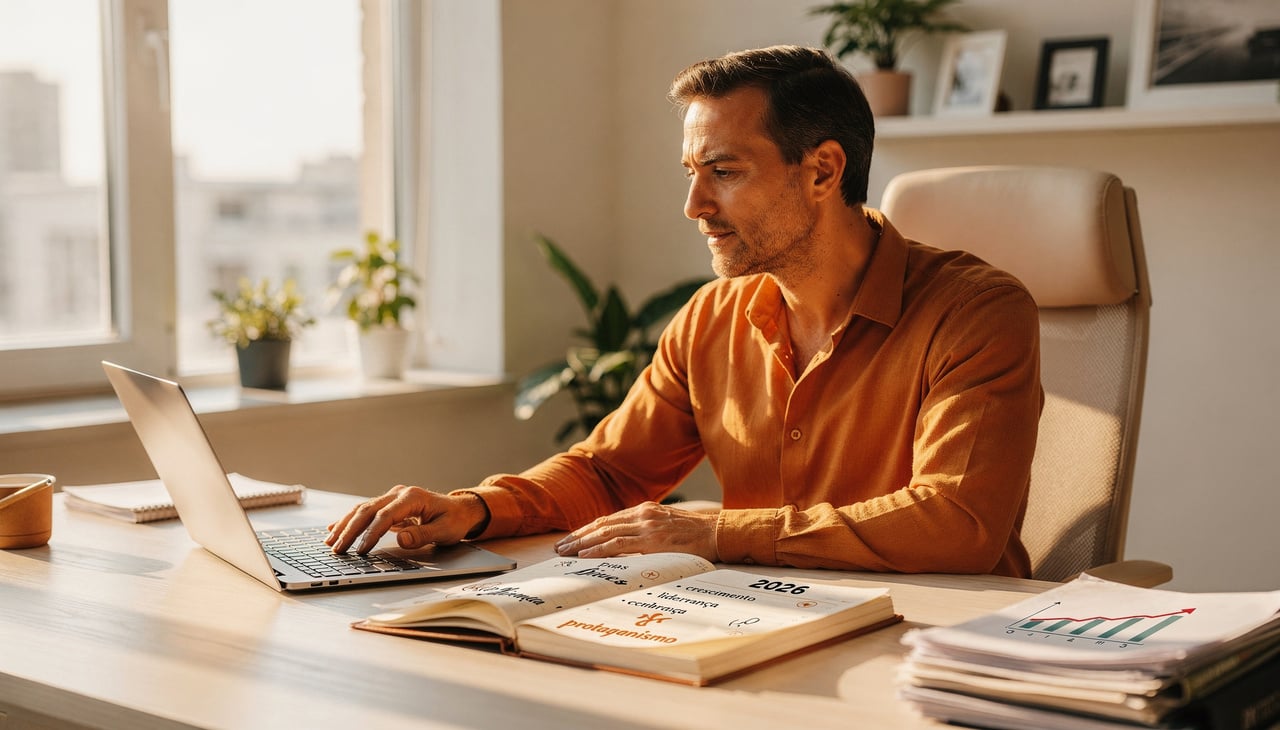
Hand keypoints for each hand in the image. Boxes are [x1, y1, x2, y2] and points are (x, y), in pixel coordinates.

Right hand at [325, 485, 487, 553]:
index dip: (372, 533)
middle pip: (368, 510)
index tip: (362, 550)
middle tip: (337, 549)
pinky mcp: (389, 505)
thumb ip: (423, 534)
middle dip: (350, 530)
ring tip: (331, 542)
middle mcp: (399, 493)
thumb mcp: (445, 530)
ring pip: (363, 509)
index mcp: (412, 497)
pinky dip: (350, 520)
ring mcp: (393, 497)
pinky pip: (366, 512)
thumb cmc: (454, 520)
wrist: (460, 510)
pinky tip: (334, 528)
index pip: (386, 515)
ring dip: (345, 525)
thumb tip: (402, 539)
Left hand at [554, 501, 718, 561]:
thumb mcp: (667, 526)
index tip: (572, 540)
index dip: (587, 530)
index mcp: (644, 510)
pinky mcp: (652, 540)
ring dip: (582, 544)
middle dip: (577, 537)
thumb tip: (629, 546)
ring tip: (565, 553)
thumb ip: (647, 532)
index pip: (608, 520)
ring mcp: (646, 526)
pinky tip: (585, 555)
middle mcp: (642, 515)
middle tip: (559, 548)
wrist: (718, 532)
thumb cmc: (695, 534)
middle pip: (601, 525)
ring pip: (605, 534)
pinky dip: (599, 549)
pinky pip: (619, 545)